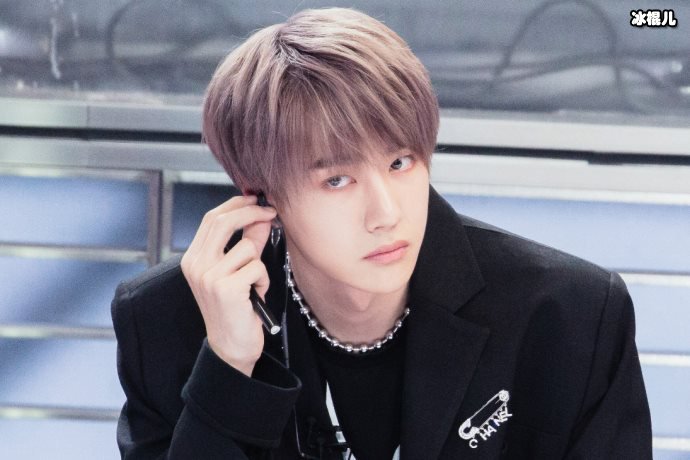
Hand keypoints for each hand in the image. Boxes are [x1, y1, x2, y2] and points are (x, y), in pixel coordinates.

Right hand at [180, 194, 277, 376]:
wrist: (230, 347)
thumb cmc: (236, 309)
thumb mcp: (238, 271)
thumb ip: (247, 243)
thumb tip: (261, 216)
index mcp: (193, 259)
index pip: (212, 219)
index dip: (236, 205)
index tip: (256, 199)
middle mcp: (196, 266)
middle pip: (223, 221)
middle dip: (252, 212)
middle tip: (272, 213)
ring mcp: (209, 277)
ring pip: (247, 248)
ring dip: (260, 263)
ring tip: (255, 283)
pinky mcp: (226, 288)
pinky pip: (257, 267)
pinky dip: (263, 279)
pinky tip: (256, 295)